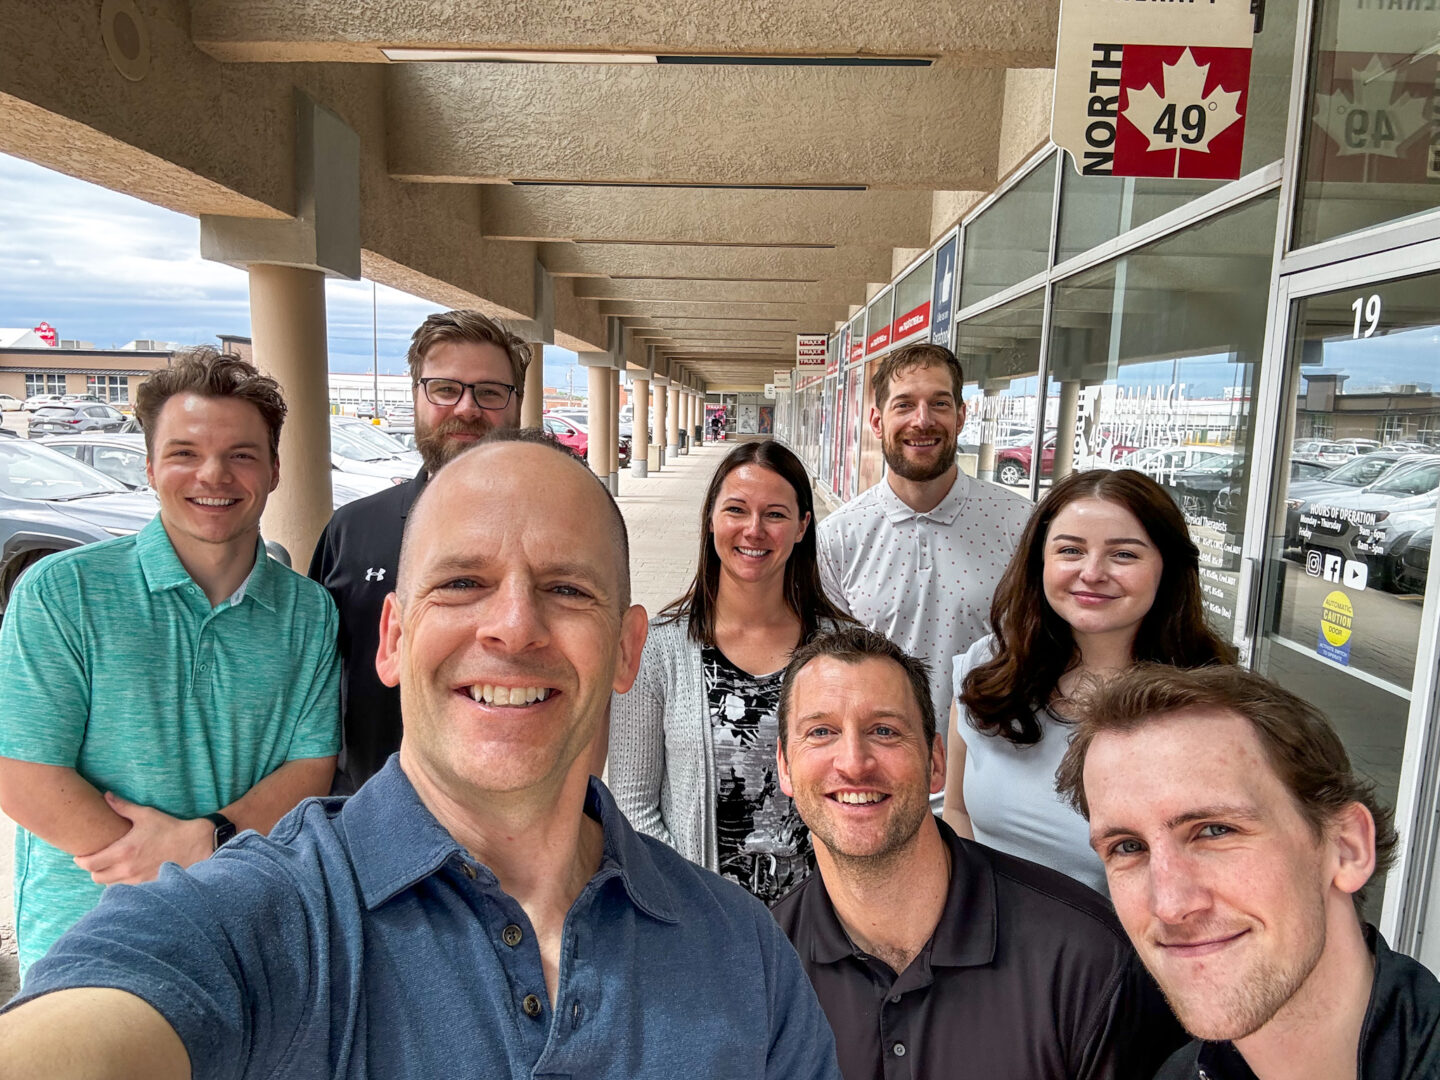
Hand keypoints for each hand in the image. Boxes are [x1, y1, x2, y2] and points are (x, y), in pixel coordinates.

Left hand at [72, 792, 213, 885]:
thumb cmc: (169, 828)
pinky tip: (126, 872)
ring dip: (107, 876)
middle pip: (96, 877)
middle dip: (93, 869)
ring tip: (110, 866)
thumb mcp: (145, 815)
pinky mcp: (146, 886)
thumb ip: (122, 807)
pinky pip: (125, 888)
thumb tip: (105, 795)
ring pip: (109, 885)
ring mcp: (136, 880)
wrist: (194, 844)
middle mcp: (127, 869)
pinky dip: (121, 882)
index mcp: (123, 851)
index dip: (80, 860)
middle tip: (95, 860)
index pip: (89, 864)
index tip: (79, 856)